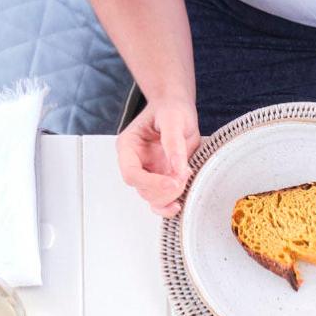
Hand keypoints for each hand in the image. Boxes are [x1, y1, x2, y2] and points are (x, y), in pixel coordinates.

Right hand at [116, 96, 199, 216]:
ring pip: (152, 199)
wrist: (177, 109)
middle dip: (166, 189)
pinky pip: (160, 201)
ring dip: (171, 195)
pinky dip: (169, 206)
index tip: (173, 181)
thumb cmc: (170, 110)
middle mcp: (135, 163)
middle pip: (142, 190)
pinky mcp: (161, 180)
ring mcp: (148, 173)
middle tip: (185, 173)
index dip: (151, 182)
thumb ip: (174, 143)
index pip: (131, 173)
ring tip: (186, 174)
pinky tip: (180, 203)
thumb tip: (178, 169)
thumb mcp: (173, 119)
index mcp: (128, 147)